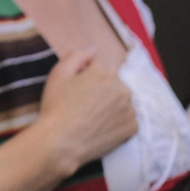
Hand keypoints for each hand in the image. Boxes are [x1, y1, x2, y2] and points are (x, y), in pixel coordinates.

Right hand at [37, 49, 137, 172]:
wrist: (61, 142)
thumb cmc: (56, 106)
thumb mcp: (58, 73)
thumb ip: (77, 55)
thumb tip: (93, 49)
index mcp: (105, 72)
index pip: (99, 67)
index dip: (85, 75)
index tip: (75, 88)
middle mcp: (123, 88)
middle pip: (113, 83)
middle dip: (101, 89)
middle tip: (82, 104)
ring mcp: (130, 109)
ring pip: (121, 100)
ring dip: (111, 104)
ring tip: (92, 117)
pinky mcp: (133, 128)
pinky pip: (127, 118)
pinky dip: (117, 120)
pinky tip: (101, 126)